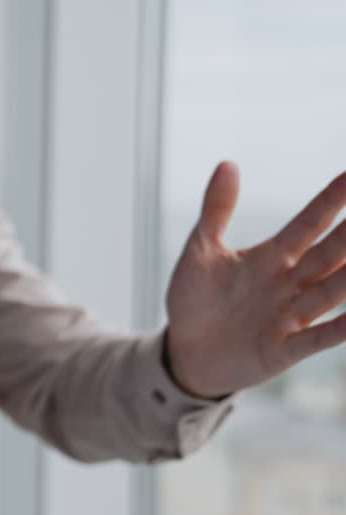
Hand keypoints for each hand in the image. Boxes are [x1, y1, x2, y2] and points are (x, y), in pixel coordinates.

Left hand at [165, 162, 345, 398]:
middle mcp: (289, 284)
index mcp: (270, 258)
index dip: (330, 203)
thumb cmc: (194, 299)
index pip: (307, 226)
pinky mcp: (284, 349)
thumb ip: (216, 211)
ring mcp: (290, 317)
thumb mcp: (200, 252)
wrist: (185, 351)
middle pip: (328, 256)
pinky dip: (340, 330)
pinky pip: (318, 339)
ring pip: (330, 292)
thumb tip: (228, 163)